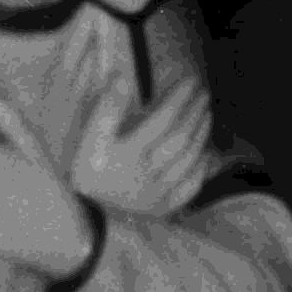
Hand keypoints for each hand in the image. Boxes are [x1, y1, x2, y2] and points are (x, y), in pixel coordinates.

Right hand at [69, 74, 215, 219]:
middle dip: (195, 113)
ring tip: (207, 114)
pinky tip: (207, 152)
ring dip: (201, 134)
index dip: (179, 98)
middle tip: (204, 94)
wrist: (84, 214)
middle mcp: (146, 173)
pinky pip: (190, 187)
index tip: (191, 81)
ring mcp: (158, 193)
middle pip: (180, 138)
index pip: (162, 120)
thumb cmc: (86, 170)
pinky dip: (201, 168)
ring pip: (188, 159)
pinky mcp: (163, 208)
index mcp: (126, 153)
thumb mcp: (87, 138)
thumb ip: (105, 108)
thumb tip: (121, 76)